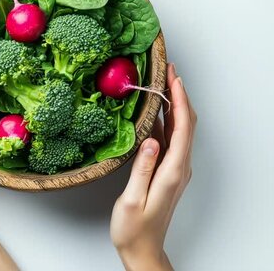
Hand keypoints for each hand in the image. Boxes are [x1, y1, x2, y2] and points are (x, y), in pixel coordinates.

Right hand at [110, 63, 196, 269]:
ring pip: (179, 129)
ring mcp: (175, 169)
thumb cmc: (134, 229)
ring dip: (173, 105)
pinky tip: (153, 111)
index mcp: (173, 172)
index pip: (183, 128)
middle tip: (168, 71)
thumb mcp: (133, 199)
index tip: (173, 78)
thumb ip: (142, 169)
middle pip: (186, 124)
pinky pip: (170, 139)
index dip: (179, 101)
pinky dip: (165, 120)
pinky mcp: (166, 170)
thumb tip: (150, 139)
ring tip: (161, 83)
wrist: (142, 249)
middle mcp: (179, 168)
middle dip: (180, 94)